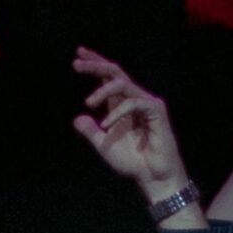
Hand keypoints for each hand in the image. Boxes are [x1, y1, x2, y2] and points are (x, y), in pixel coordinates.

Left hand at [72, 48, 189, 200]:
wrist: (152, 176)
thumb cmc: (133, 162)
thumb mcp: (104, 146)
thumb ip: (91, 132)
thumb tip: (77, 119)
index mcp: (122, 104)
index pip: (108, 77)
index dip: (95, 64)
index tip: (78, 56)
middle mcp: (134, 99)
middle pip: (115, 72)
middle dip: (96, 65)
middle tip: (76, 63)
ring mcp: (147, 103)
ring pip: (123, 84)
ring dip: (102, 90)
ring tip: (88, 103)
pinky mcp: (156, 111)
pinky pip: (133, 103)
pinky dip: (117, 112)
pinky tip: (106, 124)